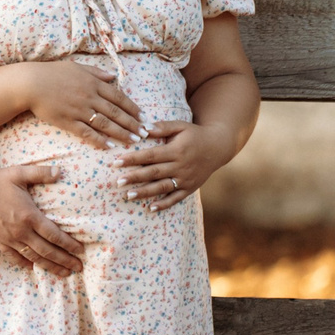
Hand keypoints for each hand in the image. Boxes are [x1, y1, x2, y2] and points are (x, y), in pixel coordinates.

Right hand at [0, 163, 82, 274]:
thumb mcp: (18, 173)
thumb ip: (41, 173)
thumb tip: (60, 171)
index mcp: (29, 216)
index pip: (54, 235)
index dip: (69, 244)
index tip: (81, 251)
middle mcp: (20, 231)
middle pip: (47, 251)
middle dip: (65, 261)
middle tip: (79, 267)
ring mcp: (8, 239)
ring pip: (33, 258)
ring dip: (50, 267)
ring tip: (63, 273)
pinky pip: (14, 257)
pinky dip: (25, 263)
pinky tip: (33, 267)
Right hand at [19, 61, 146, 148]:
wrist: (30, 83)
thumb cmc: (52, 73)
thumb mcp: (77, 67)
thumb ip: (96, 72)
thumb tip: (113, 76)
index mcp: (93, 83)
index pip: (119, 97)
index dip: (133, 108)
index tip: (143, 117)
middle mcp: (90, 97)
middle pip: (116, 112)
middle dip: (133, 124)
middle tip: (145, 133)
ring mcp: (79, 110)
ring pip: (105, 124)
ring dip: (121, 133)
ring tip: (134, 141)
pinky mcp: (68, 121)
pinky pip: (86, 133)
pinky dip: (99, 140)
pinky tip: (109, 146)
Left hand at [114, 119, 233, 208]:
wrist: (218, 147)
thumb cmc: (194, 134)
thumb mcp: (180, 126)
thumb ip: (162, 126)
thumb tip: (142, 128)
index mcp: (176, 150)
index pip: (150, 155)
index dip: (133, 159)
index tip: (116, 162)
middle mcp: (181, 166)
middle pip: (154, 173)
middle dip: (135, 177)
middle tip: (117, 182)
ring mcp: (186, 179)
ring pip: (162, 187)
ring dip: (145, 192)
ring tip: (128, 195)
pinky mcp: (190, 188)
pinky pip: (176, 198)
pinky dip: (164, 204)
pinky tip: (151, 208)